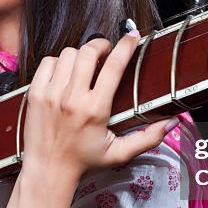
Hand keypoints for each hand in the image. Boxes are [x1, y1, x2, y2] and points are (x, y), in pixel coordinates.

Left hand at [21, 29, 177, 187]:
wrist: (47, 171)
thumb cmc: (83, 162)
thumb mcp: (119, 153)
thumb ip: (148, 138)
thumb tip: (172, 122)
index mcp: (95, 110)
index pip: (114, 66)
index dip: (126, 46)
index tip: (132, 36)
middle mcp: (72, 98)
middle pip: (88, 52)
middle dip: (101, 46)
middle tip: (106, 52)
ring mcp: (50, 94)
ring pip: (68, 54)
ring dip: (80, 55)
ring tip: (85, 65)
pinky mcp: (35, 93)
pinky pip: (48, 62)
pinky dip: (59, 62)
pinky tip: (65, 72)